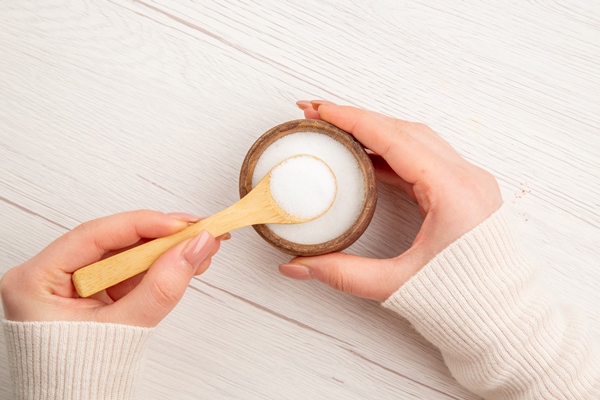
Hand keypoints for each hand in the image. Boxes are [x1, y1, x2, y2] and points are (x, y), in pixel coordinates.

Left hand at [0, 211, 222, 326]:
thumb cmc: (79, 379)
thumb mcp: (124, 328)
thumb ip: (161, 287)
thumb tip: (193, 249)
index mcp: (37, 280)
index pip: (93, 236)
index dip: (142, 224)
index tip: (180, 224)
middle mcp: (51, 276)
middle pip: (113, 242)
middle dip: (161, 237)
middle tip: (198, 230)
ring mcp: (73, 284)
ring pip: (125, 255)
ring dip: (166, 251)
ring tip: (200, 246)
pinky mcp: (95, 294)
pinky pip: (130, 272)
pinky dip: (159, 268)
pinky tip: (186, 261)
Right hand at [279, 100, 501, 301]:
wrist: (508, 324)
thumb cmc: (466, 305)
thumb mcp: (397, 286)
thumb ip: (342, 273)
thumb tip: (295, 266)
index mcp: (455, 192)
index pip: (396, 140)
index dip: (353, 120)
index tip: (320, 110)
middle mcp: (466, 179)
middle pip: (405, 131)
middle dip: (359, 119)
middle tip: (318, 115)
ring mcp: (468, 184)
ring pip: (416, 140)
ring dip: (375, 131)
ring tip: (337, 131)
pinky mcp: (464, 193)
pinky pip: (424, 160)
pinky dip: (391, 153)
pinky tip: (364, 158)